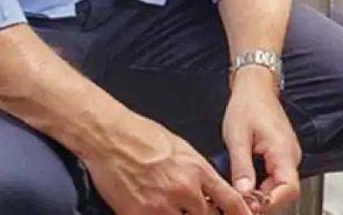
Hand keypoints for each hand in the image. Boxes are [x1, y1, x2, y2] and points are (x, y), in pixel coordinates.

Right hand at [84, 107, 251, 213]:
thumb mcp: (180, 147)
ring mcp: (162, 207)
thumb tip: (208, 190)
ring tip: (172, 206)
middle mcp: (184, 191)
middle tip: (201, 210)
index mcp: (197, 170)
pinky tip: (155, 210)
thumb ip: (197, 171)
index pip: (230, 201)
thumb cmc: (144, 135)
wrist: (112, 137)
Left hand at [223, 68, 301, 213]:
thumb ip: (241, 167)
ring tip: (240, 192)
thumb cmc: (247, 104)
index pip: (289, 190)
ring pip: (278, 187)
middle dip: (262, 201)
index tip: (251, 207)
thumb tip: (244, 194)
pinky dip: (261, 184)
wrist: (254, 85)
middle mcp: (290, 155)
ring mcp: (287, 156)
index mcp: (283, 151)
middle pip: (283, 192)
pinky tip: (245, 182)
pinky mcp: (280, 155)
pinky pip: (275, 177)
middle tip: (239, 202)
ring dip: (260, 193)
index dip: (271, 204)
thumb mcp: (237, 136)